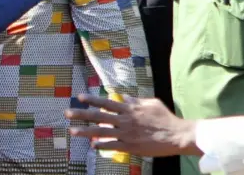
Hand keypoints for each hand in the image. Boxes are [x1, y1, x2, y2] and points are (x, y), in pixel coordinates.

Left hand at [64, 94, 201, 156]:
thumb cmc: (165, 118)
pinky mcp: (131, 147)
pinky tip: (92, 146)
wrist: (177, 135)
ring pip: (102, 132)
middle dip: (81, 114)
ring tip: (72, 131)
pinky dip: (102, 145)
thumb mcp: (151, 103)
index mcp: (129, 109)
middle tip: (66, 113)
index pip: (106, 102)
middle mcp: (125, 120)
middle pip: (98, 116)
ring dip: (85, 132)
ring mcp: (126, 134)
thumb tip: (123, 97)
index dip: (92, 100)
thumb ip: (135, 101)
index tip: (79, 97)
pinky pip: (113, 146)